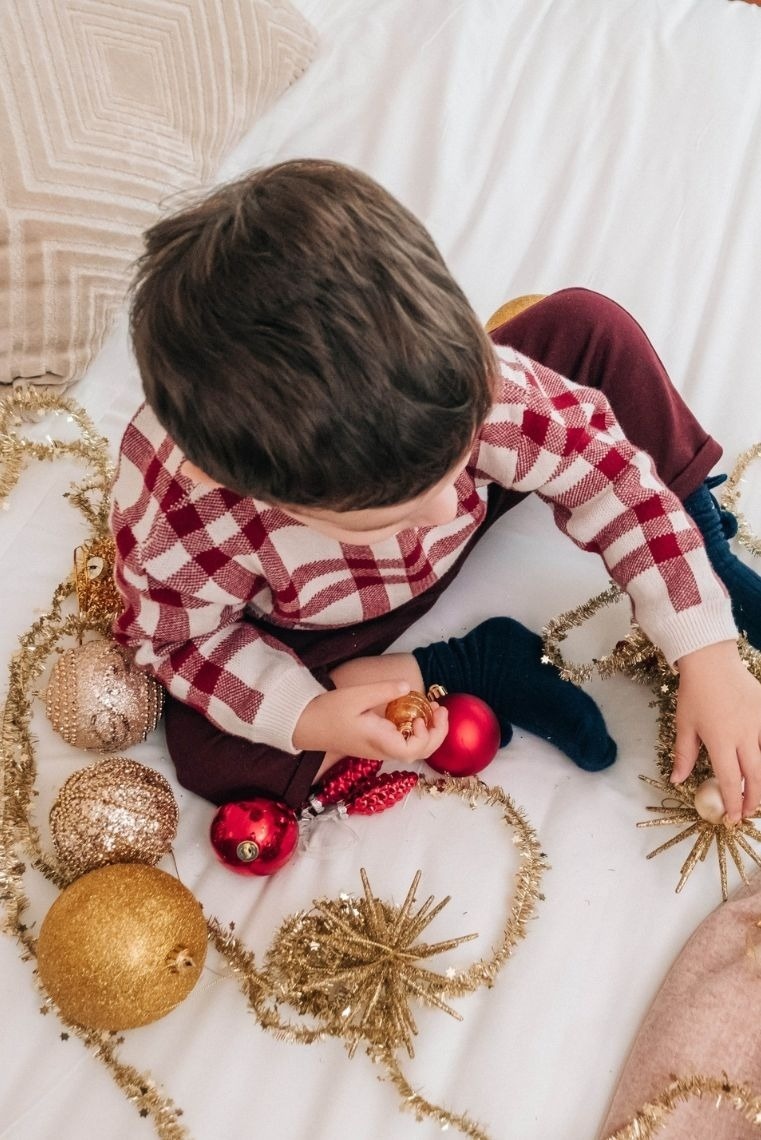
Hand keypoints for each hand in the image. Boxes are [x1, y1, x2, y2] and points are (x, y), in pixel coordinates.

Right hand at [293, 678, 448, 764]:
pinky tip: (415, 715)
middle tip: (442, 710)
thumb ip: (384, 691)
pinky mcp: (376, 744)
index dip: (426, 736)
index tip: (422, 715)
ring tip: (433, 710)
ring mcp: (379, 749)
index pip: (412, 751)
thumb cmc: (327, 711)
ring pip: (413, 750)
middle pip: (418, 754)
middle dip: (437, 734)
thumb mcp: (356, 695)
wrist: (304, 724)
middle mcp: (381, 750)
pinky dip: (416, 731)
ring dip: (429, 732)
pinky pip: (403, 743)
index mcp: (378, 742)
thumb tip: (408, 687)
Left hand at [671, 641, 760, 821]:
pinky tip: (757, 764)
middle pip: (757, 778)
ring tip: (755, 794)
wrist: (711, 661)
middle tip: (746, 813)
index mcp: (721, 741)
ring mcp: (758, 724)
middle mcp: (744, 736)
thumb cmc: (694, 693)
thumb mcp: (684, 725)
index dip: (733, 803)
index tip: (730, 818)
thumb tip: (678, 780)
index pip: (731, 781)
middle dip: (753, 801)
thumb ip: (683, 755)